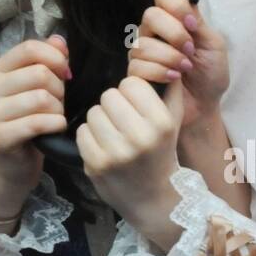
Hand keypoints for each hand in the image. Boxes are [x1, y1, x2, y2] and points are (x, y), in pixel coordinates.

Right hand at [0, 36, 69, 215]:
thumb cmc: (30, 120)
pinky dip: (55, 124)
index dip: (55, 58)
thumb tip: (59, 40)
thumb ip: (48, 60)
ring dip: (59, 109)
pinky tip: (56, 128)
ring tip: (56, 117)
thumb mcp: (39, 86)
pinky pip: (37, 122)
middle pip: (39, 73)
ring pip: (41, 98)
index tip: (66, 72)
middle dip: (60, 89)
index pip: (29, 48)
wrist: (14, 164)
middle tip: (59, 103)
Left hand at [77, 76, 182, 250]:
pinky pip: (82, 132)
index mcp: (160, 123)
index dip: (130, 92)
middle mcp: (140, 137)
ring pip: (93, 112)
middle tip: (121, 120)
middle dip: (113, 105)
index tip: (134, 105)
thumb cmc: (161, 152)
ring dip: (99, 120)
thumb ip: (170, 88)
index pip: (131, 83)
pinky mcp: (96, 165)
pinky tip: (102, 146)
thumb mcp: (173, 121)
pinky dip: (89, 136)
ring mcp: (116, 153)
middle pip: (109, 95)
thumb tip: (168, 57)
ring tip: (112, 133)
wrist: (154, 198)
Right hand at [127, 0, 228, 128]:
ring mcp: (142, 52)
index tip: (191, 23)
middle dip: (174, 33)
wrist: (204, 106)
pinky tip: (174, 79)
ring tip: (185, 69)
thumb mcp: (213, 45)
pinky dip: (160, 72)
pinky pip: (138, 65)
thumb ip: (199, 22)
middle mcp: (154, 32)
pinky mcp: (135, 73)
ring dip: (169, 57)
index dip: (175, 4)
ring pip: (143, 43)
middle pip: (150, 15)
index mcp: (174, 20)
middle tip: (189, 50)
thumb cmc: (210, 75)